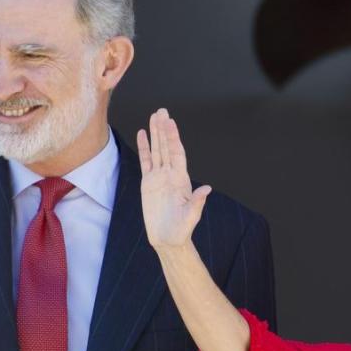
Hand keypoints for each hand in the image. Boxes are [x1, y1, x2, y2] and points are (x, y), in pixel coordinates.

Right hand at [138, 109, 211, 249]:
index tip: (170, 122)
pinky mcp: (148, 183)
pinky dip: (144, 148)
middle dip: (164, 129)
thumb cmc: (181, 230)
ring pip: (156, 151)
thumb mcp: (191, 217)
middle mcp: (170, 175)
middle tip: (161, 111)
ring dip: (155, 134)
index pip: (177, 153)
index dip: (173, 137)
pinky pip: (145, 162)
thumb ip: (197, 203)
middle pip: (166, 147)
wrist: (168, 239)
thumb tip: (207, 190)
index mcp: (181, 180)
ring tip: (153, 116)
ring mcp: (159, 178)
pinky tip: (143, 134)